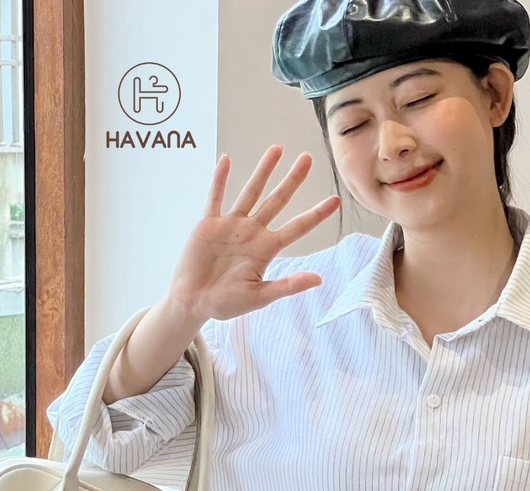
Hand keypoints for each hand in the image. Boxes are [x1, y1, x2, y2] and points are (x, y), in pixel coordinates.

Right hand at [168, 145, 341, 323]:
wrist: (193, 302)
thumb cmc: (226, 303)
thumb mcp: (260, 297)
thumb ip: (287, 286)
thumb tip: (319, 279)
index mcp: (267, 249)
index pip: (298, 228)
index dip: (316, 214)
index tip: (335, 200)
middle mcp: (252, 233)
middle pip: (278, 201)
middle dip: (292, 180)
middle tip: (308, 159)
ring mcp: (231, 225)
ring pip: (251, 192)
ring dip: (264, 171)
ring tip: (277, 149)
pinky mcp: (208, 224)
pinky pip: (216, 197)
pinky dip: (220, 180)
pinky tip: (227, 160)